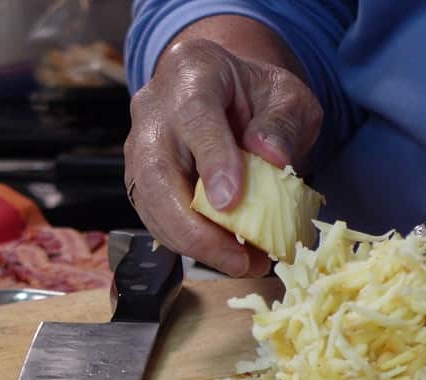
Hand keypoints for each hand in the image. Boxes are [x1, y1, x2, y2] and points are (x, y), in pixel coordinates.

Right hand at [124, 37, 322, 276]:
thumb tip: (272, 159)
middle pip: (157, 171)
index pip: (195, 116)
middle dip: (193, 226)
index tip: (231, 203)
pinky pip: (155, 218)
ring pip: (149, 202)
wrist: (224, 91)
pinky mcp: (140, 180)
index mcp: (191, 71)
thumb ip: (282, 123)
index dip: (211, 161)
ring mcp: (139, 146)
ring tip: (242, 263)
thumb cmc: (255, 94)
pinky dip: (188, 244)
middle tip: (238, 258)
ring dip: (192, 243)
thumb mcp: (286, 96)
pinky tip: (226, 255)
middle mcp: (153, 109)